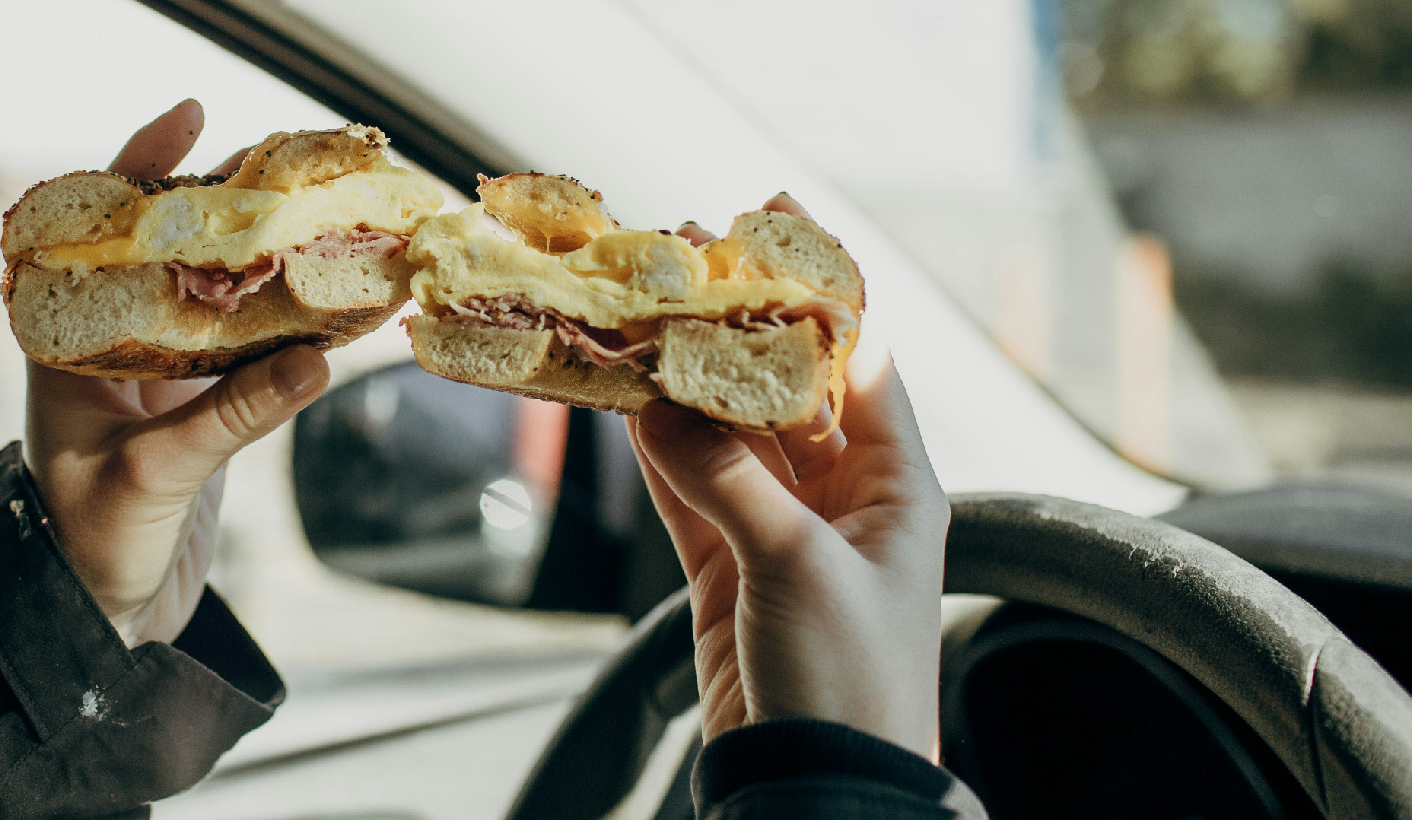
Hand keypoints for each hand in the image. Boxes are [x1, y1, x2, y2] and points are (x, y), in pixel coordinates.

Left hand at [23, 100, 328, 645]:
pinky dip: (289, 331)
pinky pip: (249, 355)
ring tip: (321, 223)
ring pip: (216, 299)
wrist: (96, 621)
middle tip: (286, 170)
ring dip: (265, 267)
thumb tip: (317, 363)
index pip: (100, 232)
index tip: (191, 117)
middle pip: (169, 252)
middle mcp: (109, 347)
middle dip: (224, 208)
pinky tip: (333, 308)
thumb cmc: (90, 545)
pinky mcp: (200, 413)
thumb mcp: (156, 475)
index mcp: (66, 343)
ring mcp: (159, 378)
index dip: (141, 168)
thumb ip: (233, 417)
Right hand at [631, 194, 948, 757]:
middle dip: (734, 327)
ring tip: (638, 316)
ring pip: (725, 435)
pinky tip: (626, 400)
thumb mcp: (797, 569)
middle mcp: (844, 500)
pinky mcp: (728, 571)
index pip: (859, 361)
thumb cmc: (851, 685)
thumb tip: (658, 405)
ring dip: (683, 382)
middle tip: (683, 259)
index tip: (774, 224)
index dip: (816, 291)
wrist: (819, 792)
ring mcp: (782, 532)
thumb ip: (728, 481)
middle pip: (782, 389)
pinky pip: (689, 490)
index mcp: (898, 487)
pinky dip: (656, 449)